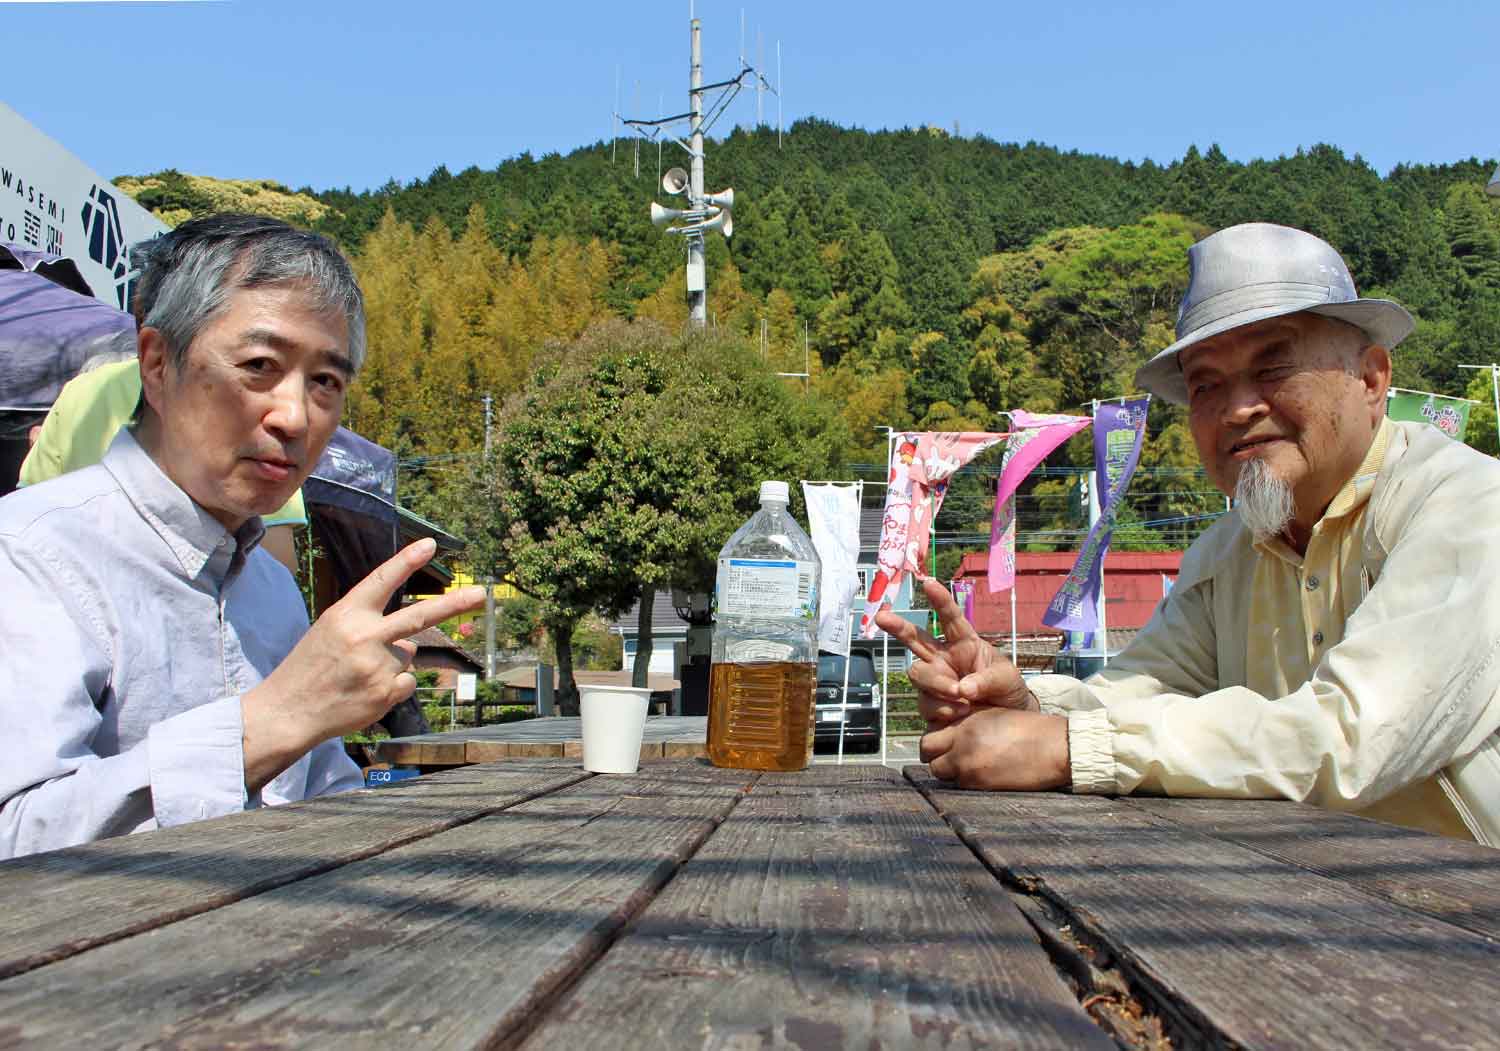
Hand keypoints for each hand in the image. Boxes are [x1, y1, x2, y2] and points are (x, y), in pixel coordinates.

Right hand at [242, 538, 485, 790]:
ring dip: (390, 665)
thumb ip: (368, 626)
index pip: (381, 582)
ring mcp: (378, 667)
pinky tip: (364, 693)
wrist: (288, 712)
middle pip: (419, 617)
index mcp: (345, 615)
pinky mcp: (386, 693)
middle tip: (481, 594)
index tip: (431, 544)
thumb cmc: (310, 668)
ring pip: (406, 656)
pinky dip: (392, 687)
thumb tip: (410, 643)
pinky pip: (407, 682)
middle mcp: (365, 637)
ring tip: (357, 677)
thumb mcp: (330, 631)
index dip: (406, 561)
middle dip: (454, 604)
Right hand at [874, 577, 1036, 731]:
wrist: (1005, 722)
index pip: (951, 618)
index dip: (940, 601)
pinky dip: (942, 709)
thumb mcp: (1008, 679)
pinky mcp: (931, 705)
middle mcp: (943, 659)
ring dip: (937, 684)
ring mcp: (935, 681)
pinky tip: (960, 714)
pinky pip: (925, 703)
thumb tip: (963, 689)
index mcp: (964, 643)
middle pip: (914, 639)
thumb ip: (988, 680)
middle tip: (881, 617)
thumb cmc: (1007, 691)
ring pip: (918, 673)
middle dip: (897, 626)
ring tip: (962, 697)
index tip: (928, 583)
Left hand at [921, 707, 1070, 790]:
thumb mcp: (994, 716)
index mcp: (966, 719)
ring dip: (949, 772)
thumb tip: (951, 738)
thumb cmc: (1030, 730)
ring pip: (939, 771)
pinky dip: (965, 783)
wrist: (1054, 746)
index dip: (936, 741)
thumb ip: (968, 725)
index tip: (945, 746)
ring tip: (969, 770)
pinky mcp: (978, 780)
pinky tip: (983, 777)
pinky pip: (958, 785)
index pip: (932, 731)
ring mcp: (966, 760)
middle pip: (926, 751)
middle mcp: (961, 737)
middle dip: (935, 757)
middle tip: (950, 761)